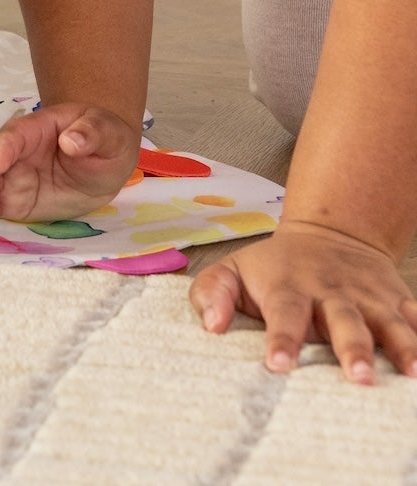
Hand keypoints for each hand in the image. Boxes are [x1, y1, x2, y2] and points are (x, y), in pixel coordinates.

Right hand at [0, 104, 139, 222]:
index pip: (14, 137)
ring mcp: (9, 176)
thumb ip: (92, 133)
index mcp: (36, 130)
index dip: (3, 150)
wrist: (103, 161)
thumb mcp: (109, 133)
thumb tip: (72, 141)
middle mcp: (14, 152)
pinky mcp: (9, 199)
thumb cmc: (105, 140)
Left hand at [190, 221, 416, 382]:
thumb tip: (211, 325)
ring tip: (411, 372)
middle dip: (352, 348)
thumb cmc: (274, 264)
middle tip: (359, 377)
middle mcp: (331, 291)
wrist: (330, 231)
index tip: (278, 364)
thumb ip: (212, 293)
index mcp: (289, 286)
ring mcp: (368, 295)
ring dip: (401, 346)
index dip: (281, 338)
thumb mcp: (232, 269)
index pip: (284, 312)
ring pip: (387, 322)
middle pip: (344, 320)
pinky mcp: (396, 299)